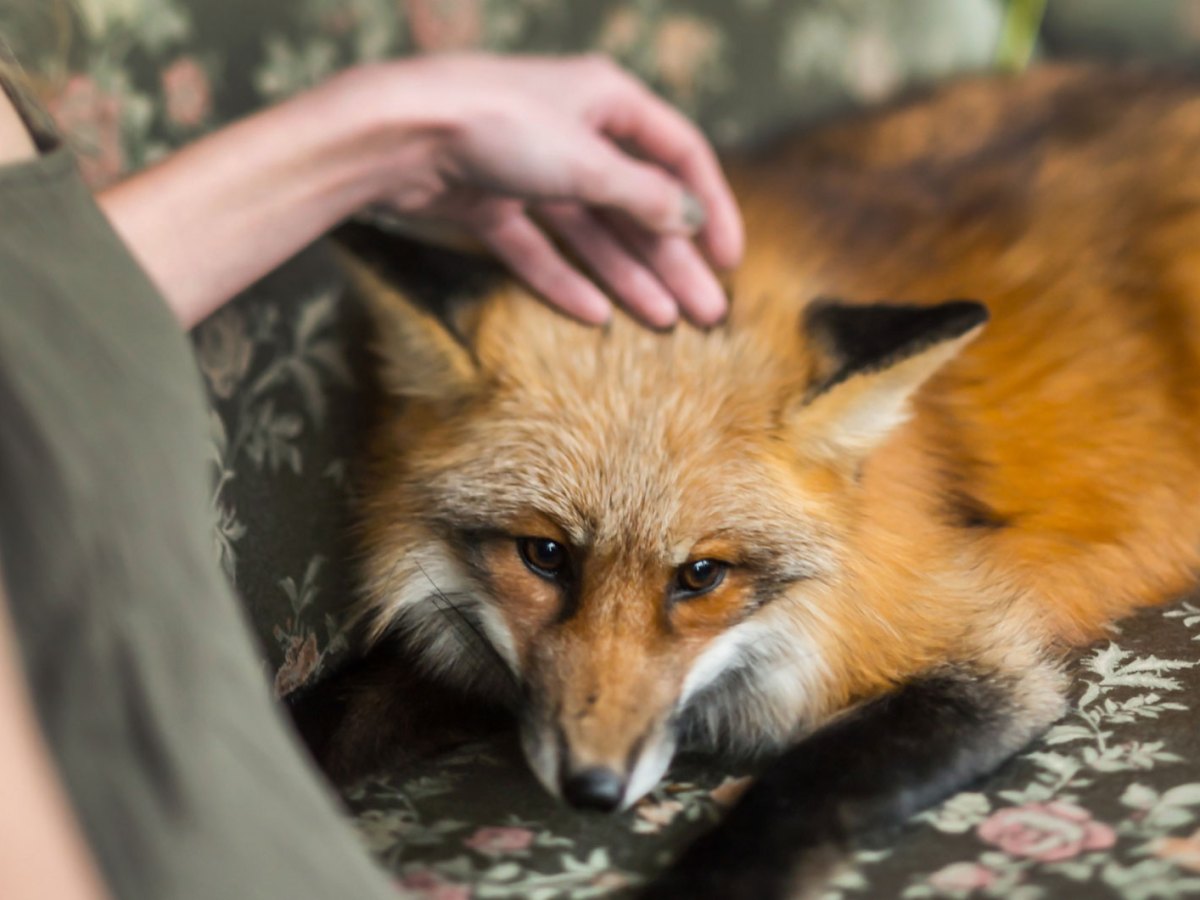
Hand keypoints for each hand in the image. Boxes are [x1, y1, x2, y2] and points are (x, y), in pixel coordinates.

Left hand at [353, 54, 743, 327]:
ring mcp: (529, 168)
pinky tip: (594, 315)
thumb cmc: (498, 124)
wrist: (397, 132)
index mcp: (607, 100)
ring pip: (590, 232)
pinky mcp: (489, 201)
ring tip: (664, 324)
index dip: (710, 208)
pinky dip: (563, 279)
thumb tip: (689, 220)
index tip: (729, 260)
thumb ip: (643, 196)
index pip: (679, 155)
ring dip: (627, 277)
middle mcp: (572, 130)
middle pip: (636, 204)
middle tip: (706, 312)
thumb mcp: (587, 161)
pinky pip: (538, 247)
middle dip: (673, 260)